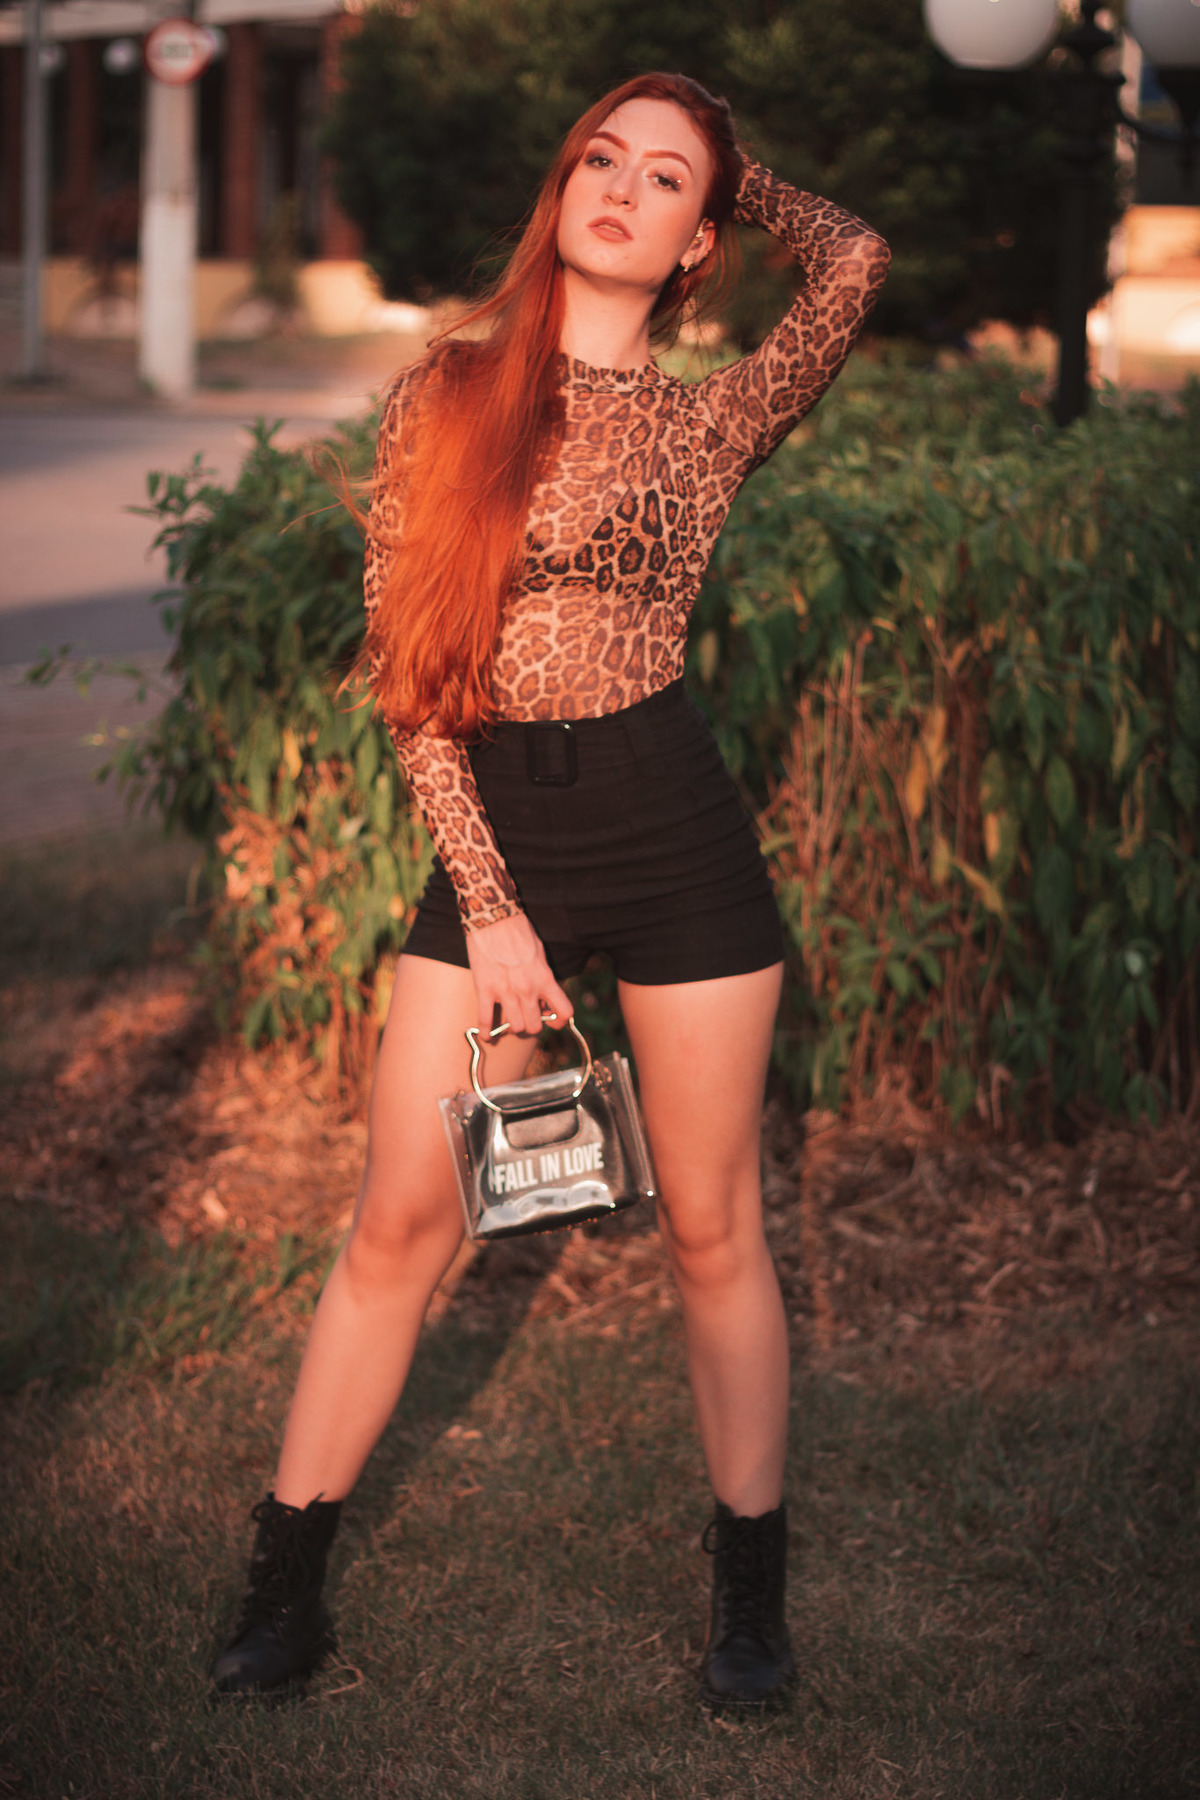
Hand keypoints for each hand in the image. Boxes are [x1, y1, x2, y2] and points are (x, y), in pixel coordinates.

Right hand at [464, 909, 572, 1038]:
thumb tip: (543, 1001)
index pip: (563, 1012)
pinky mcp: (484, 989)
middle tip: (528, 1017)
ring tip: (510, 1019)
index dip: (559, 1021)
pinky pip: (485, 1020)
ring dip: (513, 1027)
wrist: (494, 918)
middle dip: (533, 1025)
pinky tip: (488, 1033)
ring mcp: (505, 991)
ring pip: (515, 1027)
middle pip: (535, 1027)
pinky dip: (487, 1031)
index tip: (552, 1020)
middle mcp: (527, 989)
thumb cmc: (519, 933)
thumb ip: (544, 980)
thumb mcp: (540, 956)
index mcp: (545, 979)